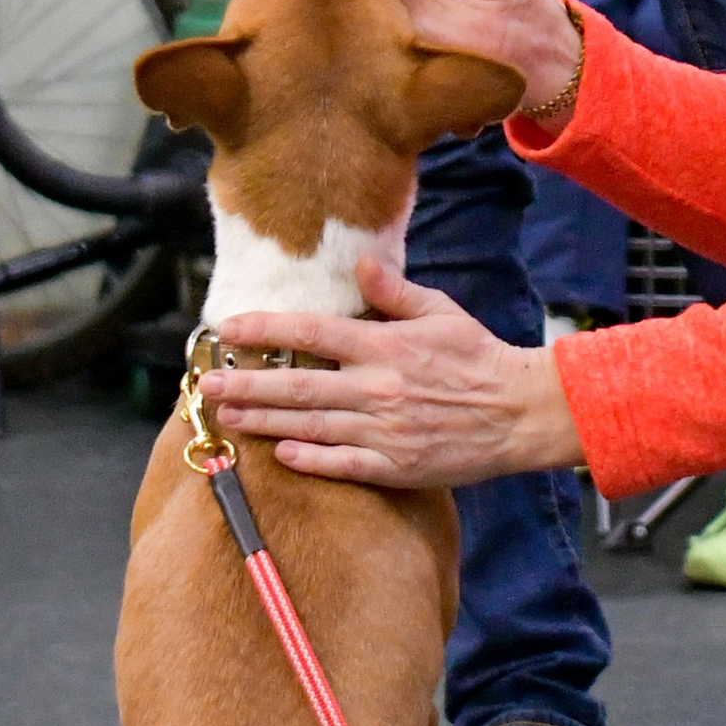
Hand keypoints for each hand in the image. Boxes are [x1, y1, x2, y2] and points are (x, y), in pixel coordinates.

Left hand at [210, 255, 581, 485]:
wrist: (518, 413)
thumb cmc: (477, 357)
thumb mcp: (440, 311)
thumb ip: (394, 291)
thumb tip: (360, 260)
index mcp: (385, 345)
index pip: (312, 331)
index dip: (266, 328)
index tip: (229, 327)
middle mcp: (376, 387)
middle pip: (297, 385)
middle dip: (246, 384)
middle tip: (206, 385)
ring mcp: (383, 431)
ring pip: (309, 425)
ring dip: (263, 420)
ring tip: (227, 415)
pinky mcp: (394, 466)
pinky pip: (340, 463)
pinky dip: (308, 457)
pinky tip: (278, 452)